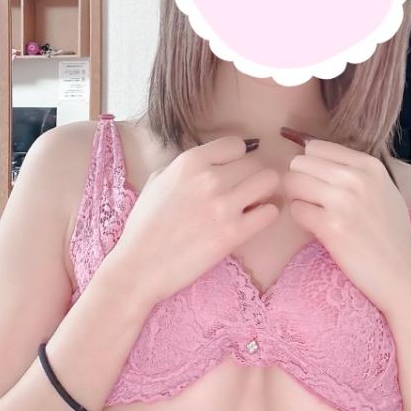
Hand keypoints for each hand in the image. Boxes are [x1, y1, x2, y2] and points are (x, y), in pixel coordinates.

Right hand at [111, 136, 279, 307]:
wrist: (140, 266)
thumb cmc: (144, 225)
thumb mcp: (157, 181)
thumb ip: (184, 167)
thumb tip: (209, 162)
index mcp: (190, 162)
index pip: (236, 144)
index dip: (236, 158)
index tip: (231, 171)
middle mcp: (209, 178)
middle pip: (255, 163)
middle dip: (251, 176)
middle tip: (244, 190)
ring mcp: (223, 205)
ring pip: (269, 181)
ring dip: (264, 191)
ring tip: (253, 203)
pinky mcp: (234, 233)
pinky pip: (270, 212)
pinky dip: (266, 214)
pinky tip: (253, 221)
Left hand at [280, 127, 410, 316]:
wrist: (401, 273)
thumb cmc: (391, 232)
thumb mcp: (382, 188)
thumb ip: (353, 170)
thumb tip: (312, 155)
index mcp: (369, 165)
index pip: (317, 146)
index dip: (310, 164)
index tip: (316, 180)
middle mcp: (356, 178)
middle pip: (300, 162)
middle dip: (299, 179)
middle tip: (311, 198)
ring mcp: (343, 202)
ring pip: (293, 182)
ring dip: (297, 198)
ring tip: (314, 211)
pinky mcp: (330, 227)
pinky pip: (296, 210)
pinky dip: (301, 218)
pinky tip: (318, 227)